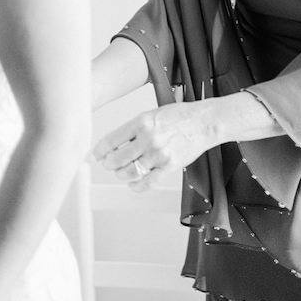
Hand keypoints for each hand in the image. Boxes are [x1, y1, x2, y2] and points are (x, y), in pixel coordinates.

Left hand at [93, 101, 215, 190]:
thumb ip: (133, 128)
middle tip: (108, 163)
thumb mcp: (151, 114)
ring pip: (130, 171)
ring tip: (120, 172)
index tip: (96, 155)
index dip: (100, 150)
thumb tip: (115, 142)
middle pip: (117, 158)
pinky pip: (149, 182)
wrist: (204, 122)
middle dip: (109, 163)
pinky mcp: (170, 166)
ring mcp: (159, 153)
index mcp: (141, 122)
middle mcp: (148, 138)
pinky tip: (133, 184)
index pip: (111, 140)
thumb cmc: (179, 116)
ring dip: (121, 174)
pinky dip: (137, 186)